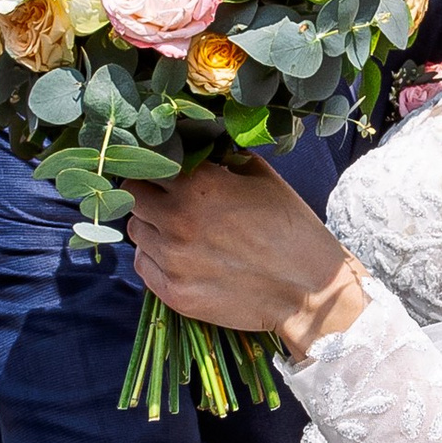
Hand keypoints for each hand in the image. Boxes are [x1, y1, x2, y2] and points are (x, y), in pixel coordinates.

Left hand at [125, 160, 364, 353]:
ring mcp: (172, 260)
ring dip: (152, 226)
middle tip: (170, 202)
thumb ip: (220, 159)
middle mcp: (177, 220)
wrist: (309, 291)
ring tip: (181, 232)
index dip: (157, 167)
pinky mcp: (174, 293)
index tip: (168, 173)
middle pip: (132, 195)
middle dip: (149, 194)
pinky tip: (180, 257)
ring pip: (136, 231)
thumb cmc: (290, 229)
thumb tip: (195, 149)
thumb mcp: (261, 177)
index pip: (147, 165)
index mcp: (198, 185)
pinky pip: (142, 265)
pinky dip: (154, 257)